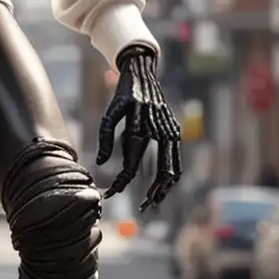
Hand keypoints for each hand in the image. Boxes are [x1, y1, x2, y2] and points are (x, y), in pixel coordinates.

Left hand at [95, 44, 182, 212]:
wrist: (142, 71)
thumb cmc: (122, 94)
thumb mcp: (110, 112)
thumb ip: (106, 137)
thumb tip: (101, 165)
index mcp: (140, 125)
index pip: (132, 163)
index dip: (122, 181)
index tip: (111, 193)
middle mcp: (158, 129)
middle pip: (159, 170)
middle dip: (150, 192)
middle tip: (141, 207)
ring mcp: (169, 129)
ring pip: (172, 166)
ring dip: (165, 187)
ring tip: (154, 202)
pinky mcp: (174, 129)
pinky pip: (177, 157)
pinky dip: (173, 173)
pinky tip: (165, 186)